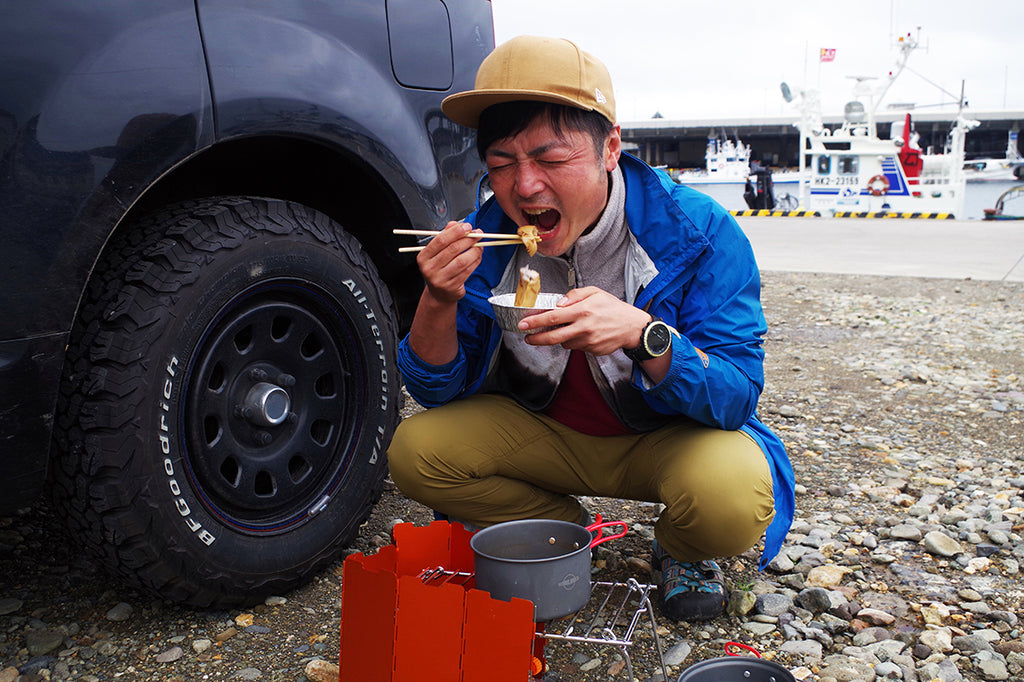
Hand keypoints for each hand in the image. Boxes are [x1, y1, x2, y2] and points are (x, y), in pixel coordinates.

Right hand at [417, 221, 483, 304]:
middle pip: (452, 249)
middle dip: (468, 239)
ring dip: (474, 251)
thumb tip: (454, 224)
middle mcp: (430, 268)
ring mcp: (440, 279)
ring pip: (462, 260)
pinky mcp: (452, 287)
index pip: (440, 240)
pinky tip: (478, 256)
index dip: (456, 232)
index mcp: (424, 257)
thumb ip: (445, 236)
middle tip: (477, 234)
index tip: (467, 226)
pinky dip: (475, 261)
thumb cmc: (439, 269)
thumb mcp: (437, 252)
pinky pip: (467, 271)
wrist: (439, 294)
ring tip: (479, 246)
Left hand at [520, 287, 650, 355]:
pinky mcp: (592, 350)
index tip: (523, 324)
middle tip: (527, 337)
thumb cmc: (613, 307)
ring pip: (564, 343)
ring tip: (570, 328)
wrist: (632, 326)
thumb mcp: (595, 292)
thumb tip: (558, 303)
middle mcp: (584, 327)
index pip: (552, 317)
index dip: (535, 322)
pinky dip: (575, 341)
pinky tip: (585, 333)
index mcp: (582, 311)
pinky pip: (577, 347)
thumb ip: (574, 295)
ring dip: (561, 337)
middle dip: (536, 338)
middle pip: (553, 337)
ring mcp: (588, 341)